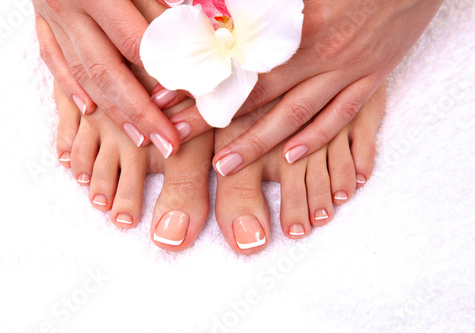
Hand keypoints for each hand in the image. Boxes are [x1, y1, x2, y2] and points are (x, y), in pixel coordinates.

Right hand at [33, 0, 186, 157]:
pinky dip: (71, 85)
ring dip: (113, 110)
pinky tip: (89, 109)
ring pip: (83, 73)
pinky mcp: (39, 20)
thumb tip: (200, 27)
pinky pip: (53, 59)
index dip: (167, 76)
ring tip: (139, 138)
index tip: (191, 103)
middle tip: (168, 143)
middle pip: (110, 70)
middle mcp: (68, 6)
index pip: (138, 43)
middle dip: (142, 112)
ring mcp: (49, 15)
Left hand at [167, 0, 443, 174]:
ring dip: (258, 143)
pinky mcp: (371, 78)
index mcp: (298, 21)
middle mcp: (319, 52)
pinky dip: (315, 139)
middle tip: (177, 139)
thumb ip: (255, 2)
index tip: (163, 99)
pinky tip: (290, 158)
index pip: (236, 59)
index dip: (198, 81)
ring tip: (224, 166)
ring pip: (295, 115)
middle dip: (212, 118)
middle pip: (256, 94)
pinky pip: (340, 116)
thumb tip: (215, 12)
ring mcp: (347, 69)